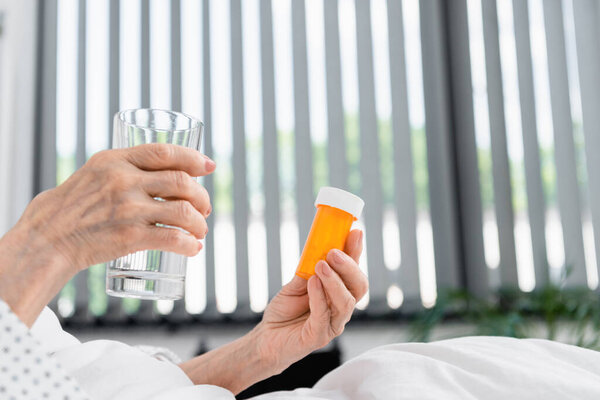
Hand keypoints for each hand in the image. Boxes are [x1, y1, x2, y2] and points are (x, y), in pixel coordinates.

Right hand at [0, 143, 213, 324]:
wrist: (46, 239)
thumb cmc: (71, 207)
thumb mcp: (94, 173)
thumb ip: (124, 169)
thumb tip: (164, 172)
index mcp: (115, 160)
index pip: (164, 151)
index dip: (193, 158)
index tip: (209, 167)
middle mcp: (123, 180)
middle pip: (181, 181)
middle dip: (201, 196)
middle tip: (205, 208)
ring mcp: (127, 208)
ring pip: (182, 211)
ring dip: (199, 222)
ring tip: (200, 231)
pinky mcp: (129, 236)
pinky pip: (171, 238)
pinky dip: (189, 244)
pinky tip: (193, 248)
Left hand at [255, 229, 367, 370]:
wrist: (267, 338)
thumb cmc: (285, 310)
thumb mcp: (296, 283)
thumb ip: (308, 270)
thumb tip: (318, 248)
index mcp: (339, 292)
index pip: (354, 271)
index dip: (356, 252)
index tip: (355, 232)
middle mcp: (341, 308)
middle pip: (359, 287)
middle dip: (350, 267)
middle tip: (333, 252)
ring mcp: (333, 323)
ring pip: (346, 302)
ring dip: (334, 280)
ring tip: (321, 264)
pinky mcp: (318, 336)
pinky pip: (323, 316)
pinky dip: (319, 296)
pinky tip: (312, 283)